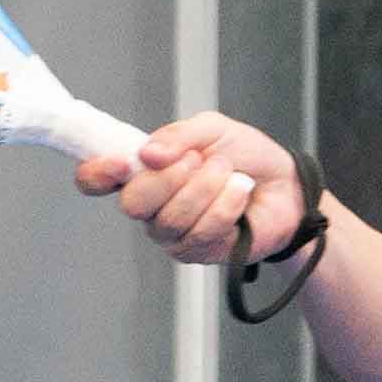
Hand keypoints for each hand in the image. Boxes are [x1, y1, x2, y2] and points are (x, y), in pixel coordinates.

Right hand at [83, 110, 307, 269]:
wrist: (286, 185)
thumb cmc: (245, 156)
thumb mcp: (212, 129)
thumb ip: (179, 135)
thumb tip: (148, 154)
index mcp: (143, 171)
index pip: (95, 180)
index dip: (97, 173)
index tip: (122, 162)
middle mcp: (150, 206)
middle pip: (133, 203)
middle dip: (170, 178)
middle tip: (201, 160)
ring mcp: (171, 233)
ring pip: (170, 219)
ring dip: (205, 189)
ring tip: (229, 173)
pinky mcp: (197, 253)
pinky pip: (201, 233)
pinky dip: (225, 206)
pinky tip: (240, 193)